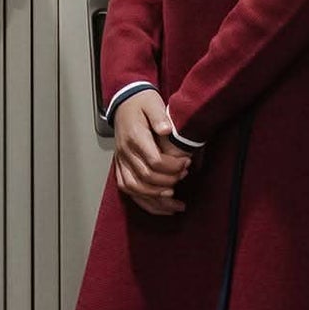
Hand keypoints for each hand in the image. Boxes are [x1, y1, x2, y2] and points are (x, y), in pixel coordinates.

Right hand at [113, 91, 191, 216]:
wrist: (124, 102)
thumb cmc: (141, 103)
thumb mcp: (152, 103)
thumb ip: (159, 116)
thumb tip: (166, 129)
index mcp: (135, 137)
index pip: (154, 160)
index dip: (173, 166)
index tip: (187, 162)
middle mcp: (125, 152)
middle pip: (146, 177)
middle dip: (169, 180)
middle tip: (184, 175)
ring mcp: (122, 160)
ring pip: (134, 187)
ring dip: (156, 197)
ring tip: (176, 202)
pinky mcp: (121, 165)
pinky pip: (128, 188)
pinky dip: (144, 201)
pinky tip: (161, 207)